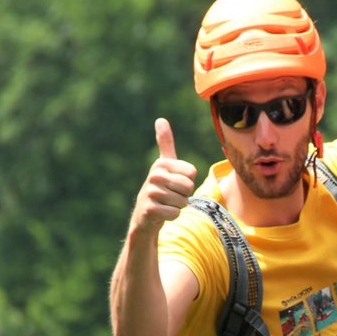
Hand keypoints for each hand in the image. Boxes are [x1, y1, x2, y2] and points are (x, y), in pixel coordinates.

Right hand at [130, 117, 196, 234]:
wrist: (144, 215)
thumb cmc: (160, 188)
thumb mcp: (164, 165)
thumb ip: (165, 143)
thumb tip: (160, 119)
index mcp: (161, 164)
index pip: (192, 174)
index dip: (187, 182)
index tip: (174, 184)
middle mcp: (155, 175)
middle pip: (189, 187)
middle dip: (184, 195)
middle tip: (170, 196)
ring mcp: (151, 192)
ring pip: (183, 202)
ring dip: (177, 207)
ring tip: (165, 204)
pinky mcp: (150, 209)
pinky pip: (175, 213)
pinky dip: (172, 216)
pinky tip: (161, 213)